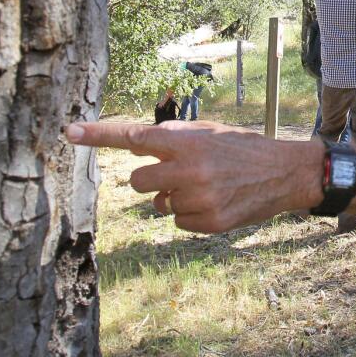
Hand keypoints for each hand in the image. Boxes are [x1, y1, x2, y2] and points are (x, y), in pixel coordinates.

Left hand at [65, 121, 321, 232]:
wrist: (286, 174)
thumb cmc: (243, 148)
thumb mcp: (210, 131)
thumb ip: (174, 135)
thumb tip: (140, 142)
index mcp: (187, 143)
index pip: (134, 136)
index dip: (99, 135)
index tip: (69, 131)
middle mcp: (189, 171)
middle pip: (137, 180)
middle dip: (151, 178)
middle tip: (177, 173)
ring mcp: (199, 200)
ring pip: (159, 204)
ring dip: (174, 197)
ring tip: (206, 187)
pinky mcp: (208, 224)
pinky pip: (177, 222)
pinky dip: (190, 214)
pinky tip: (215, 203)